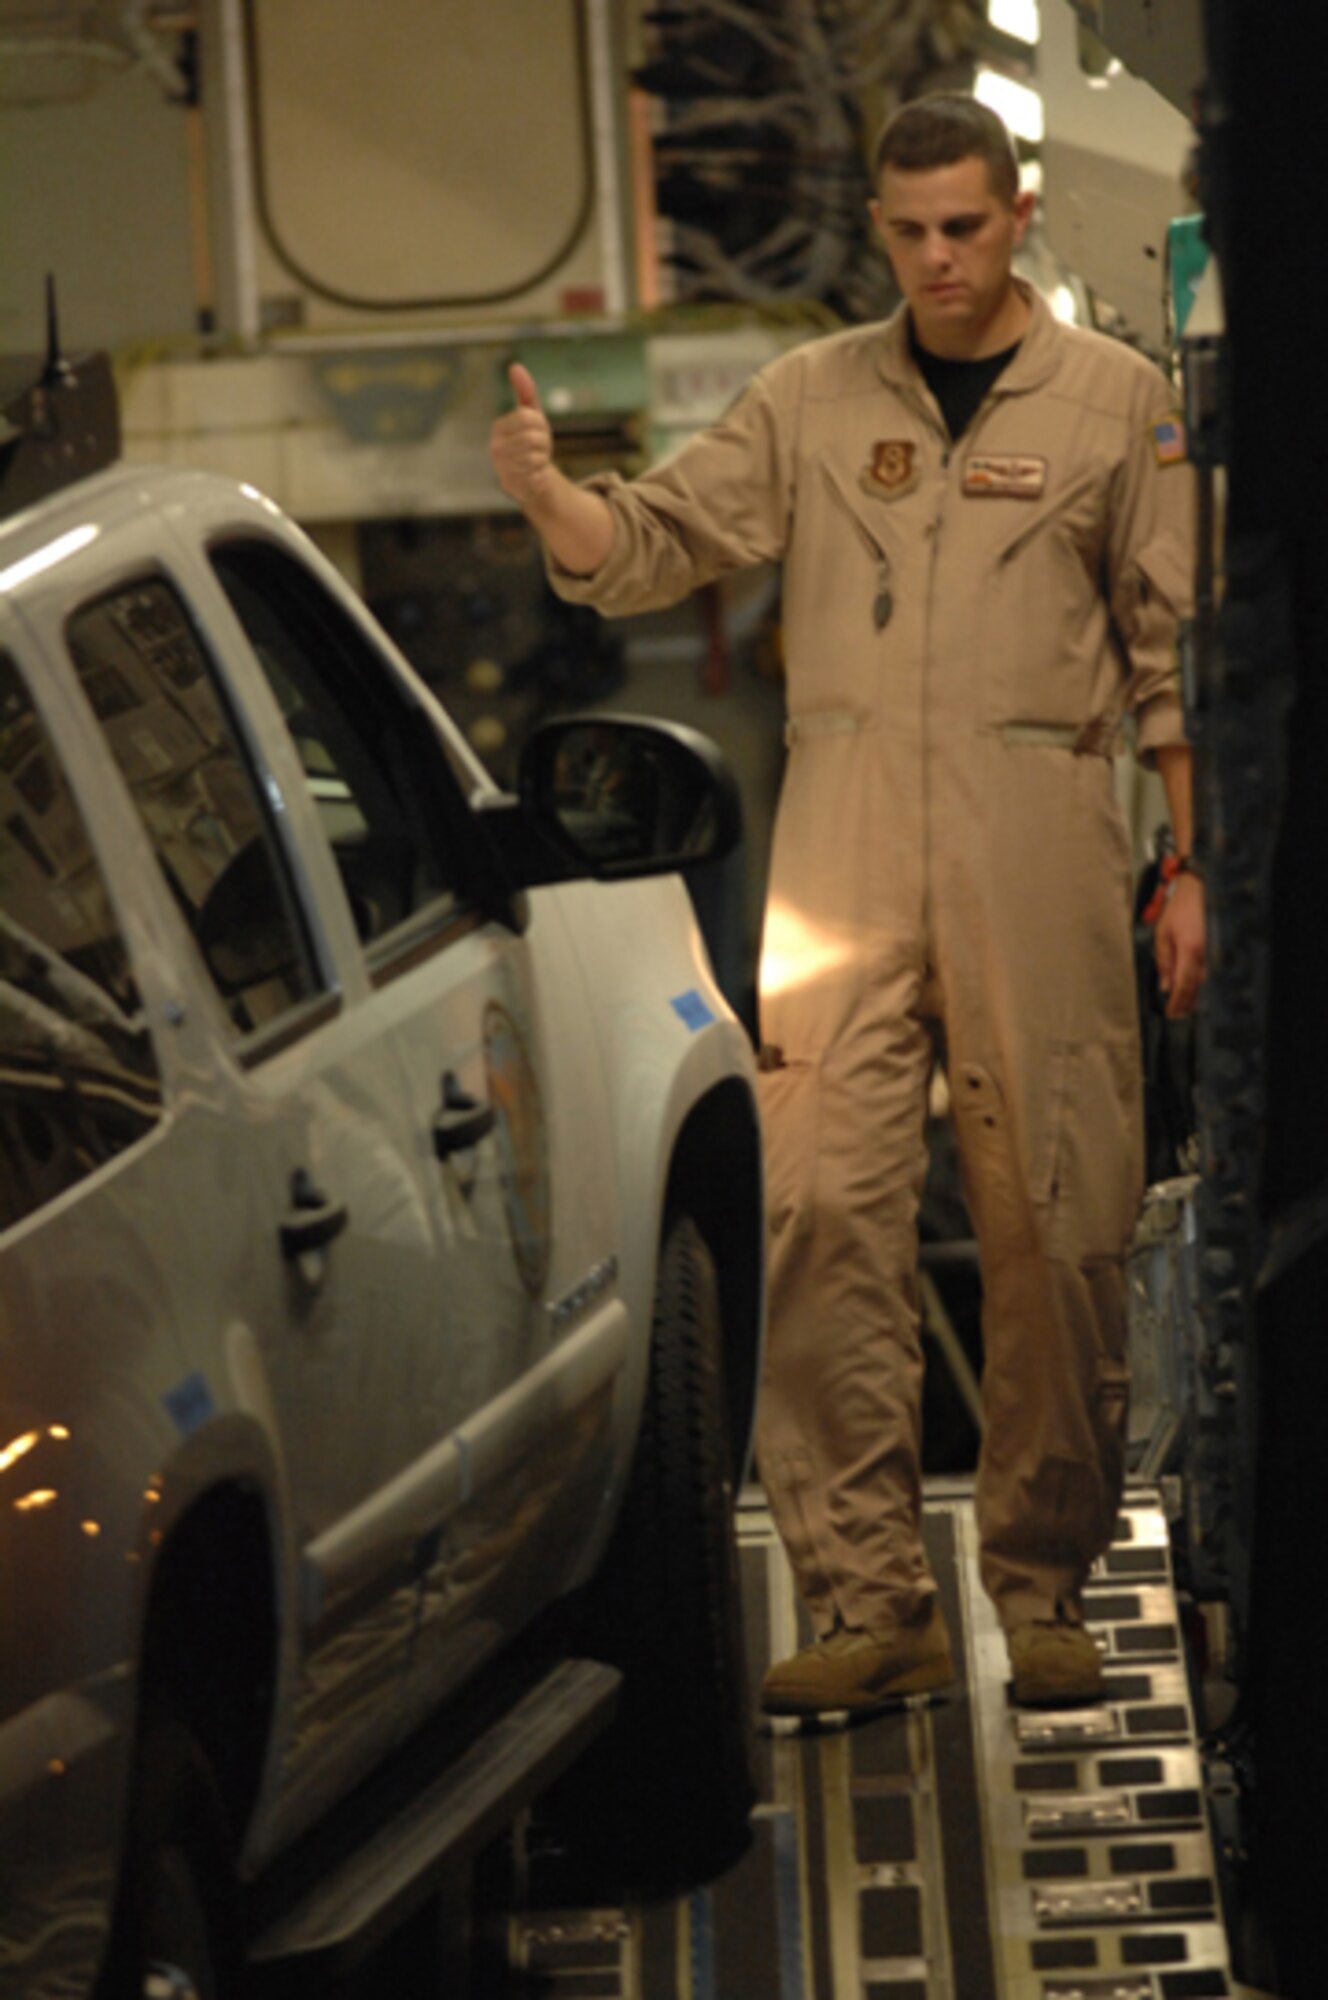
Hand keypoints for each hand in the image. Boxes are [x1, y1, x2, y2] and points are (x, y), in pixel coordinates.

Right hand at [489, 362, 556, 508]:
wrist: (531, 479)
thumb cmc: (532, 443)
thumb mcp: (532, 415)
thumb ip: (525, 391)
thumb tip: (515, 366)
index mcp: (499, 427)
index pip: (527, 417)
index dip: (541, 425)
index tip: (540, 432)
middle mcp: (495, 447)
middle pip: (533, 437)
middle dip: (544, 443)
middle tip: (540, 449)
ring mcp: (502, 467)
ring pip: (535, 456)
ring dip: (543, 459)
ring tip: (536, 462)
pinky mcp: (511, 486)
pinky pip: (536, 475)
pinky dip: (541, 475)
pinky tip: (535, 475)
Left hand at [1154, 871, 1205, 1018]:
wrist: (1202, 889)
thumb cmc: (1182, 907)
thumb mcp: (1163, 933)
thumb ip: (1163, 961)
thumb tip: (1165, 985)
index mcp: (1189, 950)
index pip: (1183, 985)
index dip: (1177, 1003)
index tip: (1171, 1013)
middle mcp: (1206, 954)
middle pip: (1197, 988)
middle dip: (1186, 1004)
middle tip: (1177, 1014)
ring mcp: (1216, 952)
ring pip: (1206, 982)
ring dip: (1195, 995)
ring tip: (1185, 1006)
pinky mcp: (1220, 949)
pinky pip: (1212, 972)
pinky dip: (1203, 983)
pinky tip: (1197, 989)